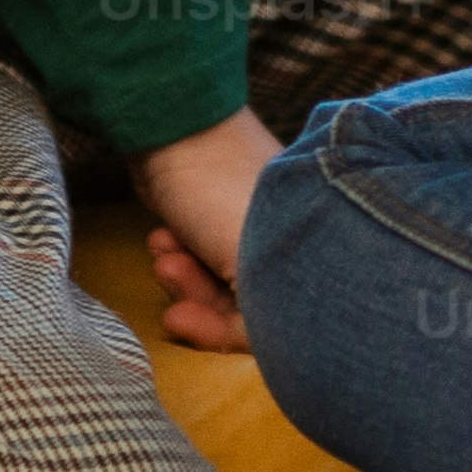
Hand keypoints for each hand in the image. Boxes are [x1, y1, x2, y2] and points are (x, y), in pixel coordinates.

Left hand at [133, 109, 276, 350]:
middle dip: (204, 304)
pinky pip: (205, 260)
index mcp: (310, 246)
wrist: (170, 122)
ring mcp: (254, 228)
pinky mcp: (221, 218)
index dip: (230, 334)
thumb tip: (279, 350)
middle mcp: (289, 241)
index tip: (185, 321)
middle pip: (251, 305)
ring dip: (186, 281)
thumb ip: (263, 312)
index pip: (283, 318)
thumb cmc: (217, 189)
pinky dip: (181, 260)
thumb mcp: (246, 257)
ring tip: (163, 257)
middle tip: (171, 290)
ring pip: (222, 284)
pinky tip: (160, 241)